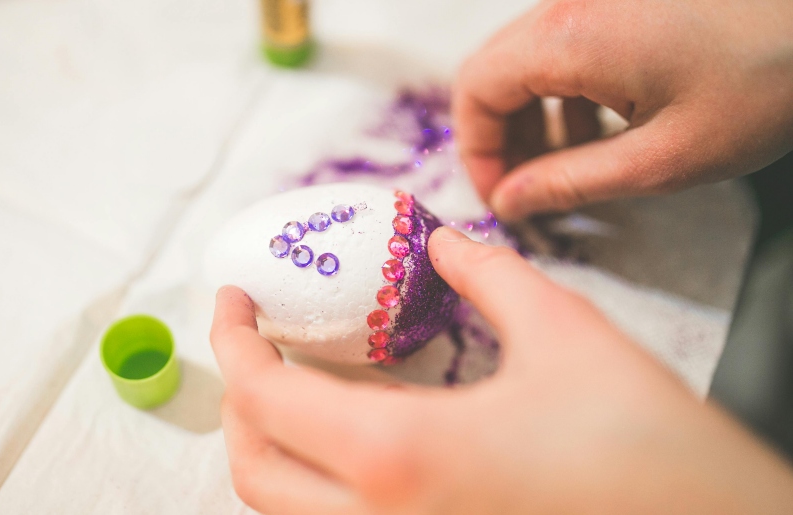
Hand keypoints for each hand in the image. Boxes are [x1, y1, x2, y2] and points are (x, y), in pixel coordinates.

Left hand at [210, 227, 792, 513]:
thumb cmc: (645, 449)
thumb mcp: (566, 333)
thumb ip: (488, 276)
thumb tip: (444, 242)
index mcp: (400, 457)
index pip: (264, 398)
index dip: (234, 339)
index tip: (234, 299)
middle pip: (252, 470)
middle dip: (240, 400)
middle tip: (264, 343)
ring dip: (270, 448)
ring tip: (301, 389)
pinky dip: (315, 487)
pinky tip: (357, 442)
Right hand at [454, 0, 792, 220]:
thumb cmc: (764, 82)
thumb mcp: (661, 159)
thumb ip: (571, 183)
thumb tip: (511, 201)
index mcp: (570, 39)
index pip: (476, 91)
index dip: (476, 152)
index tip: (499, 196)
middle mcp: (570, 5)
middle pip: (492, 71)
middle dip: (499, 136)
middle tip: (524, 188)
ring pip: (525, 60)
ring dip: (531, 117)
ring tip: (564, 167)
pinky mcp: (620, 1)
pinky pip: (564, 46)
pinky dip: (563, 92)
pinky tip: (600, 128)